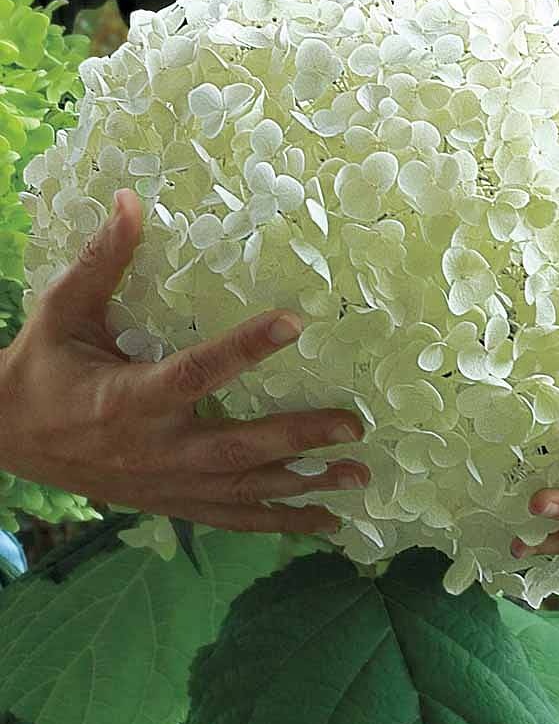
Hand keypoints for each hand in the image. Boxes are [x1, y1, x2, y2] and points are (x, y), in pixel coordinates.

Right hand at [0, 189, 367, 532]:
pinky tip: (326, 524)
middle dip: (298, 437)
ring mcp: (167, 484)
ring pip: (245, 490)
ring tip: (358, 476)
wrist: (5, 439)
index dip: (245, 347)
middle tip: (353, 426)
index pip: (196, 371)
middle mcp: (155, 449)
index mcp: (129, 398)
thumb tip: (130, 200)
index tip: (295, 321)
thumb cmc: (42, 369)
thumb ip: (101, 261)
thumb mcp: (63, 312)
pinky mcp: (172, 503)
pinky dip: (280, 523)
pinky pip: (233, 518)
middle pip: (237, 446)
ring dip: (306, 486)